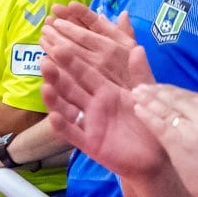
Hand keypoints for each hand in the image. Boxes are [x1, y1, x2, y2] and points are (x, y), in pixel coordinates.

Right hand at [41, 6, 167, 177]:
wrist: (153, 154)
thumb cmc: (148, 121)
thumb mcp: (146, 95)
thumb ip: (140, 73)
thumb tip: (138, 47)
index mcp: (105, 89)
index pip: (85, 71)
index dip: (72, 59)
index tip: (58, 42)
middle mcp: (93, 103)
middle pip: (71, 86)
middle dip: (58, 74)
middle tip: (43, 59)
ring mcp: (89, 123)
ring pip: (67, 108)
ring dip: (55, 98)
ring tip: (45, 86)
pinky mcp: (89, 142)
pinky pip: (72, 133)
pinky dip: (62, 126)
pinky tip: (54, 117)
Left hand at [131, 83, 197, 196]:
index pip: (193, 96)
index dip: (174, 91)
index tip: (162, 89)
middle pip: (178, 99)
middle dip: (158, 91)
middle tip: (142, 87)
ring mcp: (192, 131)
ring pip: (166, 109)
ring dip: (149, 99)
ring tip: (136, 93)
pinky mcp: (179, 145)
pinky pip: (160, 125)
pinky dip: (147, 116)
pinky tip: (137, 110)